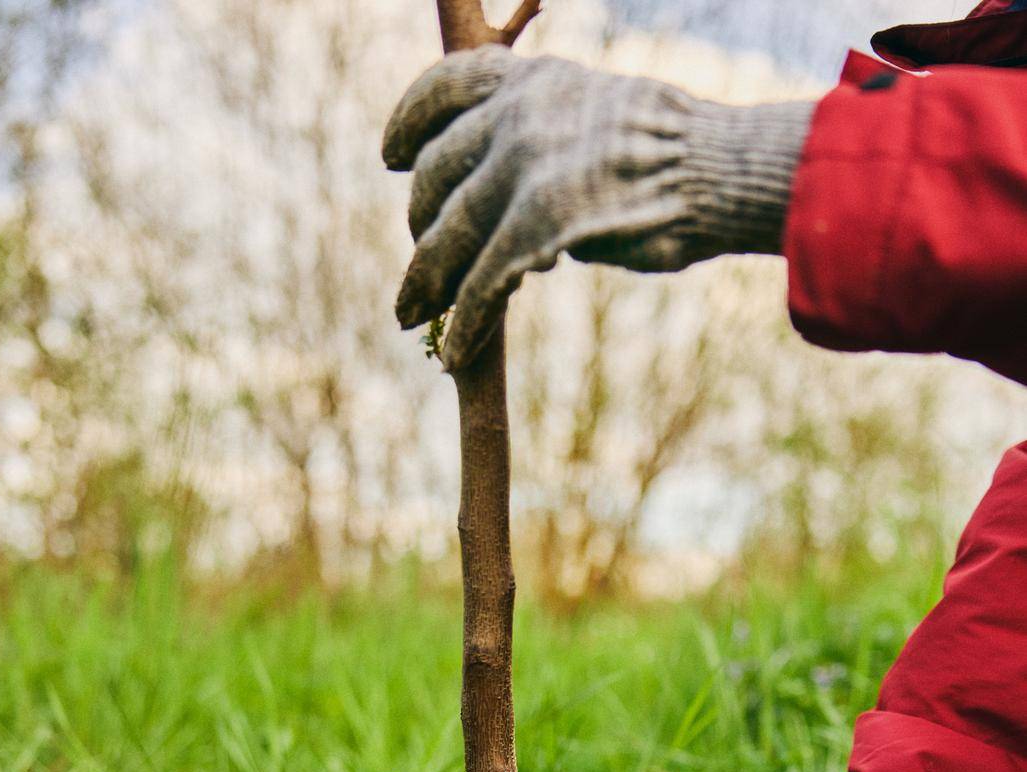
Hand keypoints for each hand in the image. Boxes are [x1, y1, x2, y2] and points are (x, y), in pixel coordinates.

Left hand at [383, 45, 813, 371]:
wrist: (718, 171)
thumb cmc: (674, 153)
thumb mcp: (597, 117)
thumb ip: (544, 141)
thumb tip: (510, 200)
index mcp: (532, 81)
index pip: (444, 88)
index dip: (408, 123)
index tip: (390, 157)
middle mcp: (516, 117)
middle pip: (436, 176)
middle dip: (419, 226)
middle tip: (419, 264)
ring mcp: (523, 170)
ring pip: (446, 237)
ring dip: (425, 284)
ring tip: (411, 316)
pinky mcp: (538, 230)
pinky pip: (482, 286)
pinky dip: (464, 325)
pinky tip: (454, 354)